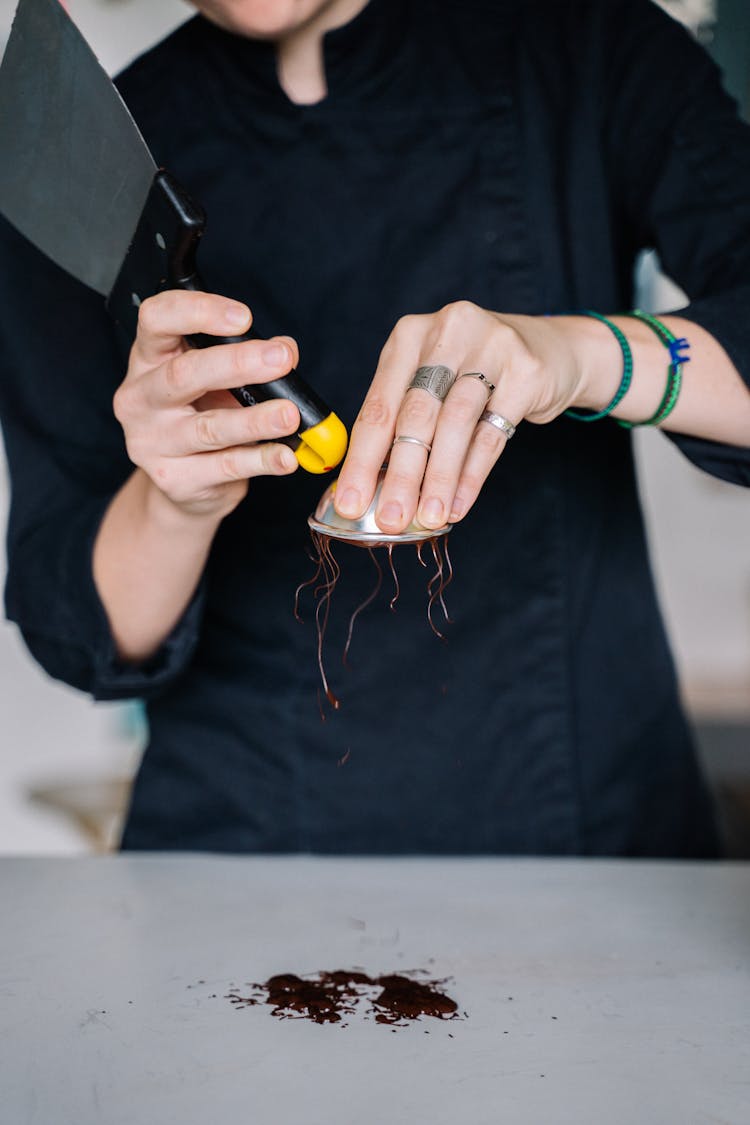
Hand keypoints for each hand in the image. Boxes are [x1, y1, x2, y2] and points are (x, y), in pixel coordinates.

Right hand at [113, 290, 300, 520]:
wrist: (184, 482)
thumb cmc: (200, 415)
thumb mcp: (221, 380)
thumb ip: (251, 359)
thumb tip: (285, 351)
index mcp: (148, 358)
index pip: (157, 319)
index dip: (198, 312)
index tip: (244, 317)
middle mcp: (140, 398)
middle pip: (183, 374)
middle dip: (237, 364)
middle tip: (280, 360)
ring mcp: (152, 442)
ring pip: (209, 427)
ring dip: (255, 420)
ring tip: (289, 415)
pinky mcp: (175, 480)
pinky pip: (226, 467)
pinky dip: (262, 460)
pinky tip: (286, 456)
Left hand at [334, 301, 589, 533]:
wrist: (550, 349)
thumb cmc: (475, 373)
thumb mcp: (432, 380)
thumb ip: (403, 422)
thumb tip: (371, 489)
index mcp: (410, 336)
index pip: (378, 406)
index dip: (361, 460)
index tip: (350, 503)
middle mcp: (447, 332)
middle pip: (415, 415)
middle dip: (399, 475)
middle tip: (390, 518)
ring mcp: (491, 347)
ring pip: (455, 424)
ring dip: (438, 479)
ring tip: (428, 518)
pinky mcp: (527, 372)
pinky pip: (492, 434)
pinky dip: (472, 475)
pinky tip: (458, 504)